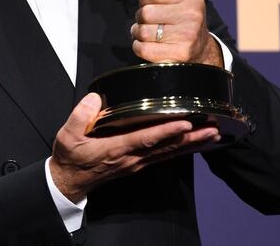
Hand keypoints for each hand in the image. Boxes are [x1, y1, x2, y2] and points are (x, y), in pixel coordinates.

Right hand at [49, 93, 219, 201]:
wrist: (69, 181)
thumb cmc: (70, 157)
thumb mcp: (67, 135)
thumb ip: (80, 116)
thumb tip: (94, 98)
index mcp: (115, 149)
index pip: (146, 138)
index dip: (166, 131)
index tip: (185, 123)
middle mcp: (131, 158)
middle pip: (166, 148)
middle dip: (190, 138)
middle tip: (212, 129)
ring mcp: (136, 163)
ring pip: (168, 153)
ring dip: (191, 145)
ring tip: (211, 135)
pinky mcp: (137, 164)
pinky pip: (163, 156)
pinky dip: (180, 150)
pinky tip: (191, 144)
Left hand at [121, 0, 221, 66]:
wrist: (200, 48)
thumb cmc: (178, 18)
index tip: (150, 3)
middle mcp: (192, 14)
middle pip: (146, 13)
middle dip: (141, 17)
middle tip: (150, 20)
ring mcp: (187, 35)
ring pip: (143, 31)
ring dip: (139, 32)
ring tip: (149, 32)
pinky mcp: (179, 54)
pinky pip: (143, 49)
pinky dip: (139, 47)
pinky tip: (148, 45)